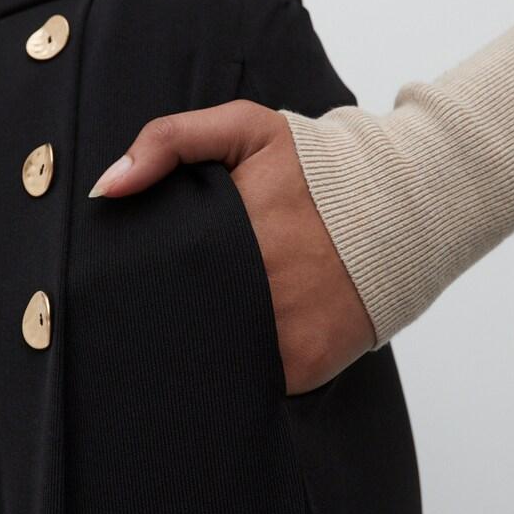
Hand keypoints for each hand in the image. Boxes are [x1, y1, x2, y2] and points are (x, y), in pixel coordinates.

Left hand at [87, 100, 375, 394]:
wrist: (406, 207)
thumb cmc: (319, 169)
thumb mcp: (248, 130)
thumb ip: (170, 141)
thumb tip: (107, 189)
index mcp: (223, 238)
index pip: (153, 277)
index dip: (134, 287)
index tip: (120, 291)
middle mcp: (250, 291)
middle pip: (178, 324)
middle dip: (161, 323)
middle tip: (145, 321)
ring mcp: (278, 335)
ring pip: (212, 360)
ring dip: (199, 352)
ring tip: (188, 340)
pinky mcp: (303, 367)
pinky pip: (252, 383)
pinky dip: (240, 375)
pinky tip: (230, 357)